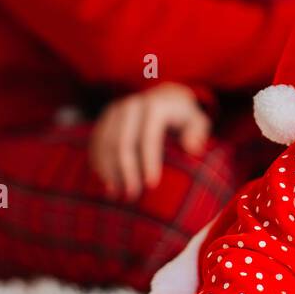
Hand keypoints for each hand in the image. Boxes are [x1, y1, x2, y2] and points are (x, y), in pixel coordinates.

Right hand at [89, 83, 209, 200]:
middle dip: (126, 170)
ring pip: (106, 143)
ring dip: (109, 171)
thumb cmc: (184, 118)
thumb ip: (197, 132)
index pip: (149, 135)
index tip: (152, 184)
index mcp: (156, 105)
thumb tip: (192, 148)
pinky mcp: (104, 118)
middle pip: (123, 141)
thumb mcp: (197, 122)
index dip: (149, 160)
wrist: (164, 98)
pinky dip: (99, 164)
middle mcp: (132, 105)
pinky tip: (106, 182)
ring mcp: (115, 111)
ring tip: (116, 193)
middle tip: (132, 194)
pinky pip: (96, 143)